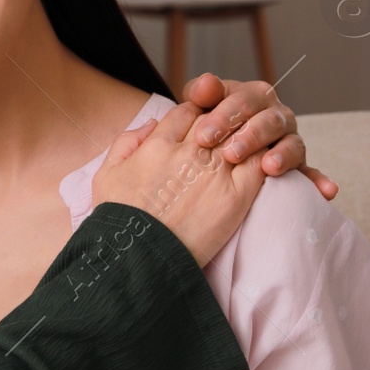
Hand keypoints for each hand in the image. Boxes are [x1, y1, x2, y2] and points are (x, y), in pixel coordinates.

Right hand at [91, 101, 266, 265]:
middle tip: (224, 135)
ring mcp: (215, 171)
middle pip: (216, 118)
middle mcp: (189, 151)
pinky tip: (261, 162)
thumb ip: (126, 141)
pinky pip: (258, 162)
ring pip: (241, 134)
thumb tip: (152, 123)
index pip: (187, 111)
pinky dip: (262, 156)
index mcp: (157, 143)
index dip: (195, 114)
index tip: (199, 127)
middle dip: (221, 122)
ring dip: (244, 137)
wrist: (140, 258)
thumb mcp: (107, 174)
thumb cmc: (120, 220)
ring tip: (244, 147)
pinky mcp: (236, 194)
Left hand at [182, 72, 336, 200]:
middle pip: (270, 122)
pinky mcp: (297, 165)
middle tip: (230, 154)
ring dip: (283, 156)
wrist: (213, 146)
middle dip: (250, 137)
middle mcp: (277, 115)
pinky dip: (318, 180)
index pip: (245, 100)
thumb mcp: (199, 105)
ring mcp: (289, 140)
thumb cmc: (206, 123)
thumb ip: (201, 92)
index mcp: (255, 96)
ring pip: (292, 144)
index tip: (203, 137)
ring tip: (269, 168)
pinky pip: (310, 173)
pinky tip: (326, 191)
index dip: (225, 117)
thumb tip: (208, 84)